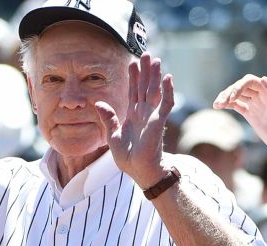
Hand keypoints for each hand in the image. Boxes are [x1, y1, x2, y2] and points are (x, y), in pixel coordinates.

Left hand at [95, 53, 174, 188]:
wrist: (139, 171)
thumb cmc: (128, 158)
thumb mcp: (113, 136)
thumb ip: (108, 118)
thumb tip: (98, 102)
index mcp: (132, 115)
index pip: (133, 92)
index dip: (133, 77)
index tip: (132, 63)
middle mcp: (143, 113)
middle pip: (144, 87)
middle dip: (145, 71)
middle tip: (147, 54)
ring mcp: (152, 117)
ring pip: (154, 91)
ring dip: (155, 76)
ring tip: (156, 60)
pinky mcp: (159, 122)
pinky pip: (166, 104)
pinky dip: (168, 91)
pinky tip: (168, 78)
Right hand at [212, 74, 266, 161]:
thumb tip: (262, 78)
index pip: (249, 81)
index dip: (238, 87)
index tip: (231, 98)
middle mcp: (262, 95)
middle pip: (240, 87)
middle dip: (228, 93)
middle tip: (218, 103)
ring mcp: (256, 105)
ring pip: (237, 96)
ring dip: (225, 98)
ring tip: (216, 105)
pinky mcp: (251, 114)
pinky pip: (237, 105)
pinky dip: (228, 104)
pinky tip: (219, 106)